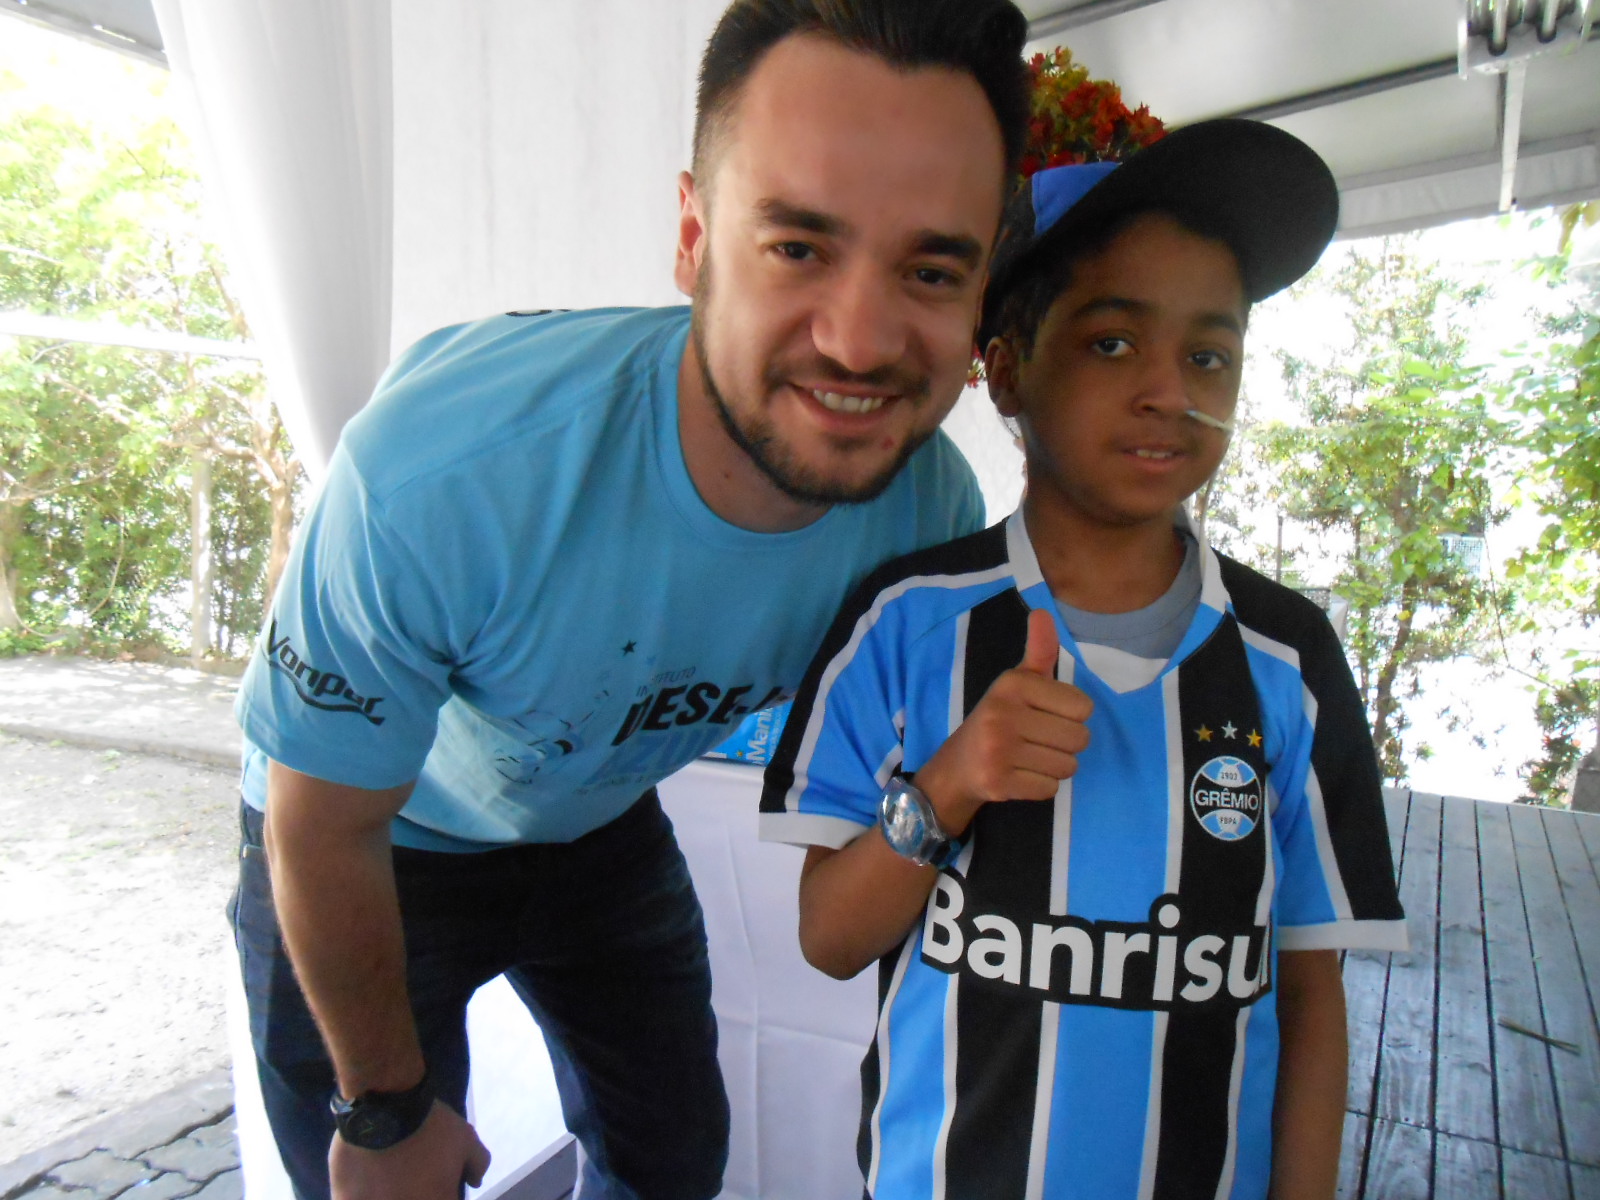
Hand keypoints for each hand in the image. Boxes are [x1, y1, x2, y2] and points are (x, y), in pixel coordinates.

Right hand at [329, 1099, 490, 1199]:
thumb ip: (478, 1163)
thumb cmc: (429, 1124)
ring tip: (386, 1179)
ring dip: (387, 1194)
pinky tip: (364, 1183)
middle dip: (413, 1193)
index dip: (438, 1194)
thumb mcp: (466, 1137)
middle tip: (407, 1179)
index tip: (432, 1186)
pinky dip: (359, 1195)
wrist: (384, 1105)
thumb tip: (474, 1181)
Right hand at [916, 609, 1091, 836]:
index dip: (1071, 715)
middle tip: (1038, 741)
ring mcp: (997, 750)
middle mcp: (1002, 713)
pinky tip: (1020, 775)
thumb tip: (1043, 612)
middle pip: (1080, 739)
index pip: (1083, 707)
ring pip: (1068, 766)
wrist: (957, 765)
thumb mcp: (1018, 682)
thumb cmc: (1000, 718)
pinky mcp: (997, 782)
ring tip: (1029, 758)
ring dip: (1055, 766)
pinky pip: (1050, 789)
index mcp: (1012, 684)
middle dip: (1066, 744)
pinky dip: (1041, 786)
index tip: (1044, 715)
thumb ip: (1039, 651)